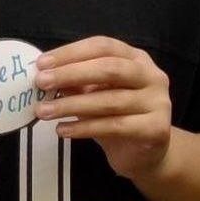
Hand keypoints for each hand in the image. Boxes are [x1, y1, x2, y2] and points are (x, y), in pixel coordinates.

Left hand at [34, 36, 172, 180]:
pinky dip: (84, 127)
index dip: (71, 52)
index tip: (42, 63)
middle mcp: (151, 76)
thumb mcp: (92, 92)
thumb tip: (43, 72)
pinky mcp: (157, 129)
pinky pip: (114, 126)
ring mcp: (158, 102)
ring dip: (71, 105)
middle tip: (41, 82)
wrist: (144, 154)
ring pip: (109, 100)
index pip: (102, 46)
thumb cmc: (115, 115)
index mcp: (135, 58)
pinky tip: (62, 129)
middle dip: (70, 74)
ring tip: (43, 111)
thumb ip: (75, 80)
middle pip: (109, 68)